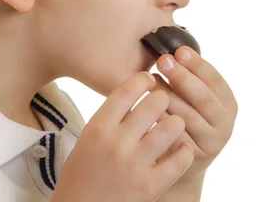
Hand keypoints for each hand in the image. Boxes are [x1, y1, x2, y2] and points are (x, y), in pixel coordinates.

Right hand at [53, 71, 194, 201]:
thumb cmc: (82, 172)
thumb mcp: (88, 138)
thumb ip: (111, 116)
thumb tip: (137, 88)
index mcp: (99, 127)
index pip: (128, 89)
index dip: (143, 80)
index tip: (149, 80)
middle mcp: (117, 143)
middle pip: (154, 103)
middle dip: (163, 98)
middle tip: (164, 102)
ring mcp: (135, 165)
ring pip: (171, 126)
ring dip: (176, 122)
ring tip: (174, 124)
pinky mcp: (150, 186)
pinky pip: (180, 159)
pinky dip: (184, 151)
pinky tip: (182, 149)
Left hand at [151, 46, 237, 184]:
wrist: (178, 161)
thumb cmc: (184, 116)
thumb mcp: (193, 97)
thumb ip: (189, 77)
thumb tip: (172, 52)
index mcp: (228, 103)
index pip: (215, 80)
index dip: (198, 64)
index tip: (180, 50)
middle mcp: (224, 124)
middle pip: (203, 97)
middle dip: (182, 76)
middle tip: (163, 61)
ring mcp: (210, 143)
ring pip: (186, 116)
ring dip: (167, 96)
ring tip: (150, 82)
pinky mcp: (191, 158)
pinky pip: (173, 134)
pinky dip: (159, 119)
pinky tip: (147, 108)